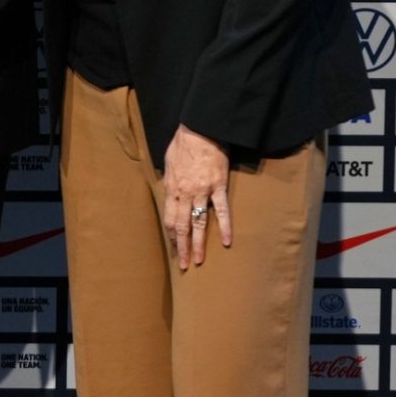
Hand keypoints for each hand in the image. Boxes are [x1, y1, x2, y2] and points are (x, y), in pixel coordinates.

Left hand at [161, 124, 231, 268]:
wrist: (201, 131)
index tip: (174, 248)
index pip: (169, 218)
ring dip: (199, 243)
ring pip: (199, 223)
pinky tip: (227, 242)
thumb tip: (169, 192)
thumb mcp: (168, 163)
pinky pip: (222, 211)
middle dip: (182, 247)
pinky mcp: (218, 187)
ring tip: (199, 261)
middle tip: (185, 265)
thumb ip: (169, 181)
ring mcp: (202, 191)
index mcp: (172, 188)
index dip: (171, 235)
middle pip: (181, 226)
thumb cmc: (182, 144)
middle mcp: (185, 193)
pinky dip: (225, 227)